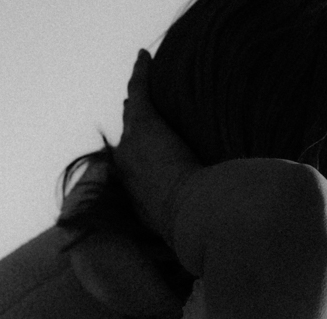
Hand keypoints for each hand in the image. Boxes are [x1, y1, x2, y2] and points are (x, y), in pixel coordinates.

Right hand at [114, 50, 201, 253]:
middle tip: (133, 119)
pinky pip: (138, 90)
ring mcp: (131, 147)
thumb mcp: (188, 241)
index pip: (134, 177)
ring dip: (136, 105)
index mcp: (137, 200)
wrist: (197, 220)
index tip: (145, 166)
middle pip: (128, 146)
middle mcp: (127, 172)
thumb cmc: (198, 236)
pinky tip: (144, 56)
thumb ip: (188, 241)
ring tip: (137, 91)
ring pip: (132, 118)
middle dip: (132, 135)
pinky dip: (141, 73)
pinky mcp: (143, 125)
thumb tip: (200, 255)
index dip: (139, 168)